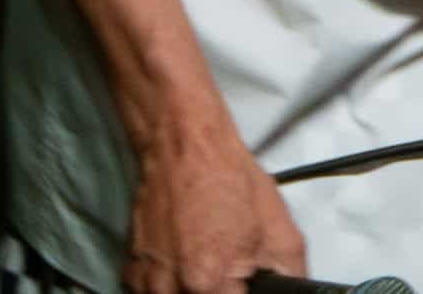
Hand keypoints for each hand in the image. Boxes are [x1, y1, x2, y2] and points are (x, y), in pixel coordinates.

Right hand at [122, 93, 305, 293]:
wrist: (185, 142)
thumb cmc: (232, 179)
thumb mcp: (281, 229)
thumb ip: (289, 277)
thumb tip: (289, 293)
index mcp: (209, 284)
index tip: (244, 285)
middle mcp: (172, 289)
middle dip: (218, 291)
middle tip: (230, 272)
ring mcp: (147, 280)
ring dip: (192, 290)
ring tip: (208, 262)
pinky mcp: (133, 268)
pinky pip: (152, 292)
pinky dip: (169, 284)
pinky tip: (185, 260)